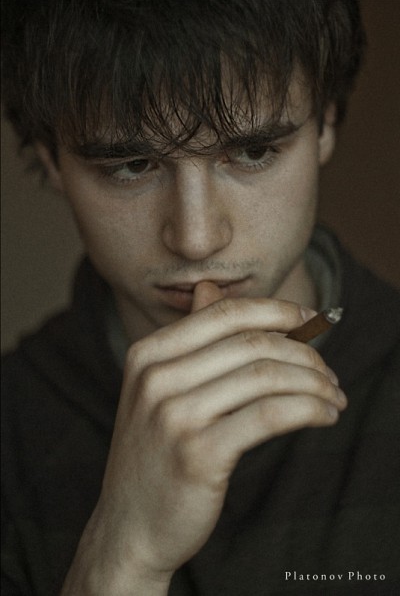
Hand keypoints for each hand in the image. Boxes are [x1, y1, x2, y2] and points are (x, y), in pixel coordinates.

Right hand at [64, 284, 345, 592]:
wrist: (129, 524)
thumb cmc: (154, 454)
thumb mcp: (159, 389)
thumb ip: (189, 338)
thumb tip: (210, 287)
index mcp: (147, 354)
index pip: (224, 314)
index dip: (275, 310)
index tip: (309, 319)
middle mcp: (157, 378)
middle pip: (251, 343)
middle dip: (304, 353)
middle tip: (328, 373)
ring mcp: (175, 416)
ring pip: (266, 376)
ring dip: (314, 383)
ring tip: (334, 396)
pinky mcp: (200, 454)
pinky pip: (271, 415)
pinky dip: (309, 410)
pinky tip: (325, 416)